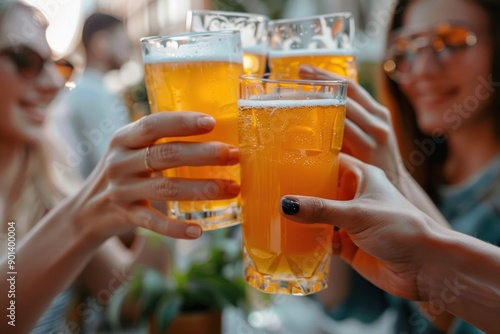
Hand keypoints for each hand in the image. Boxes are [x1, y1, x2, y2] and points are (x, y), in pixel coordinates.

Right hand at [66, 112, 239, 239]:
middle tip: (234, 155)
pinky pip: (154, 223)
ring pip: (166, 189)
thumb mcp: (130, 149)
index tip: (211, 122)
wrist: (86, 209)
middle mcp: (120, 163)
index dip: (182, 123)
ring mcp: (122, 191)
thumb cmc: (122, 171)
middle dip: (203, 154)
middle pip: (165, 155)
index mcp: (124, 139)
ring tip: (231, 188)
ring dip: (201, 188)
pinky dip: (176, 229)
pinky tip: (198, 231)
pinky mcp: (126, 216)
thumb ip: (157, 141)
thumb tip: (212, 129)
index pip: (153, 125)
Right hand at [280, 154, 439, 300]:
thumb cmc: (400, 228)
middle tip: (271, 189)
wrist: (425, 267)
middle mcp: (354, 197)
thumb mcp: (357, 214)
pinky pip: (322, 240)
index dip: (308, 159)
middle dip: (299, 192)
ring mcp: (350, 222)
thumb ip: (320, 209)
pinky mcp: (348, 245)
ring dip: (303, 218)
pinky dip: (310, 241)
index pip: (330, 161)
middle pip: (320, 190)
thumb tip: (285, 204)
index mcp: (361, 177)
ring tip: (275, 214)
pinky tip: (293, 240)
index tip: (281, 159)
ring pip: (319, 216)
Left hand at [298, 65, 406, 184]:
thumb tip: (307, 122)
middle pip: (347, 90)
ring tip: (298, 94)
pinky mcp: (371, 148)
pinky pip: (344, 131)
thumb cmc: (370, 164)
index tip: (304, 68)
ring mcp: (376, 132)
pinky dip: (327, 123)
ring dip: (320, 100)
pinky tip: (311, 120)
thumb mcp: (359, 140)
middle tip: (297, 74)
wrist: (395, 189)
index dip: (328, 74)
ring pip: (345, 107)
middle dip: (321, 80)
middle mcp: (378, 118)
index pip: (350, 85)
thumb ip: (341, 128)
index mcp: (375, 112)